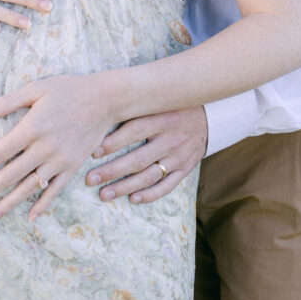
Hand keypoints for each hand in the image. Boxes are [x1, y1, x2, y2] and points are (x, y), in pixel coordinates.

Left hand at [0, 74, 115, 221]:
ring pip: (29, 187)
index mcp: (32, 128)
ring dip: (9, 203)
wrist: (106, 99)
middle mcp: (44, 148)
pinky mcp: (73, 166)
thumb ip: (8, 102)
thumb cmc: (70, 89)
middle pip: (9, 175)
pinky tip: (30, 217)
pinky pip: (55, 190)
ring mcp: (60, 160)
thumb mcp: (37, 88)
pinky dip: (42, 205)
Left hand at [85, 106, 206, 203]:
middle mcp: (172, 139)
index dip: (113, 142)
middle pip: (138, 159)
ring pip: (149, 176)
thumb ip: (137, 105)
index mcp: (163, 118)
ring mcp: (180, 156)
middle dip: (112, 171)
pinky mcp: (186, 168)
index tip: (92, 152)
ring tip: (104, 194)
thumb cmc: (174, 105)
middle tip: (90, 179)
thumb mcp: (159, 100)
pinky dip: (150, 194)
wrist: (210, 116)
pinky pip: (167, 186)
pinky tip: (133, 199)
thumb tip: (103, 112)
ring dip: (125, 187)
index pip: (134, 131)